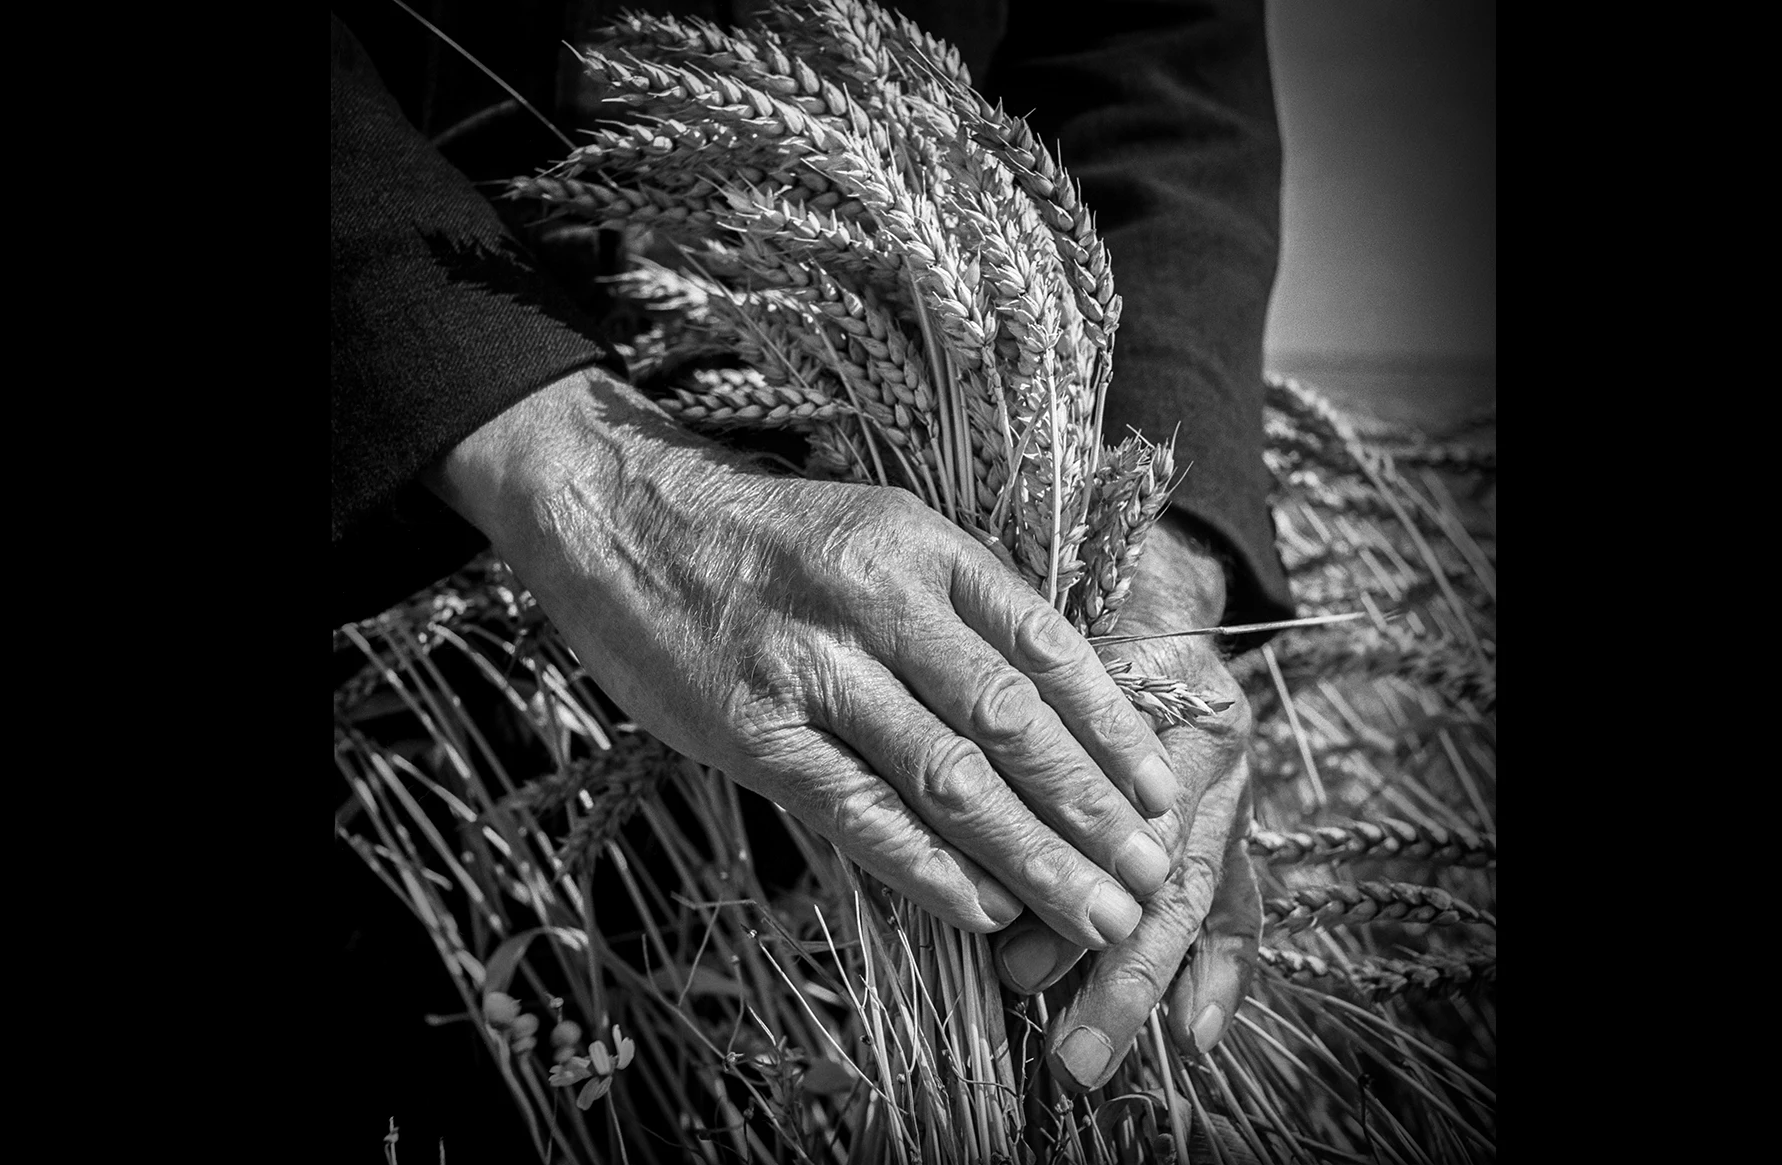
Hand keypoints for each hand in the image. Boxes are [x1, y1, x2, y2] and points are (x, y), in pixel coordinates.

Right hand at [426, 367, 1183, 949]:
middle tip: (1151, 874)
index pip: (1046, 642)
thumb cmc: (764, 545)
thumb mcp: (874, 535)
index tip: (1164, 790)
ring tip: (1096, 915)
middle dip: (1092, 808)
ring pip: (948, 775)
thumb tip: (1059, 712)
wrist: (617, 520)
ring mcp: (813, 666)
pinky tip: (986, 911)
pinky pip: (860, 812)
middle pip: (1011, 718)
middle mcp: (877, 598)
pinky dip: (930, 869)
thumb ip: (956, 611)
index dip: (1113, 725)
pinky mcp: (754, 731)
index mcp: (922, 542)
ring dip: (1033, 856)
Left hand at [988, 514, 1261, 1088]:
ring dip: (1146, 984)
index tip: (1013, 970)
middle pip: (1168, 881)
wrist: (1138, 563)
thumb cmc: (1067, 607)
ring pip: (1199, 897)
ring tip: (1092, 1052)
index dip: (1068, 896)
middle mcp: (1206, 751)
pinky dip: (1220, 968)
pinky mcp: (1226, 808)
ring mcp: (1223, 785)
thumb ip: (1010, 735)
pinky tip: (1196, 1033)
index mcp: (1156, 703)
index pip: (1119, 822)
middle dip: (1118, 977)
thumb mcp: (1033, 650)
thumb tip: (972, 865)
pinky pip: (1238, 897)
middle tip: (1071, 1058)